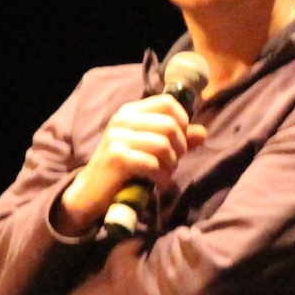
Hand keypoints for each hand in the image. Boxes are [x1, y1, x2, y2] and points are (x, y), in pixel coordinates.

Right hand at [55, 94, 208, 233]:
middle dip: (179, 148)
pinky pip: (152, 164)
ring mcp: (117, 138)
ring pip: (163, 145)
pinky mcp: (116, 158)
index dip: (182, 122)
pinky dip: (161, 178)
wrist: (91, 192)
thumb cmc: (124, 168)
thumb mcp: (150, 149)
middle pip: (170, 125)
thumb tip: (203, 133)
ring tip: (164, 174)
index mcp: (131, 111)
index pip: (168, 103)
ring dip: (171, 165)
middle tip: (172, 163)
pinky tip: (158, 184)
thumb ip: (177, 139)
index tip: (179, 142)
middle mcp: (122, 120)